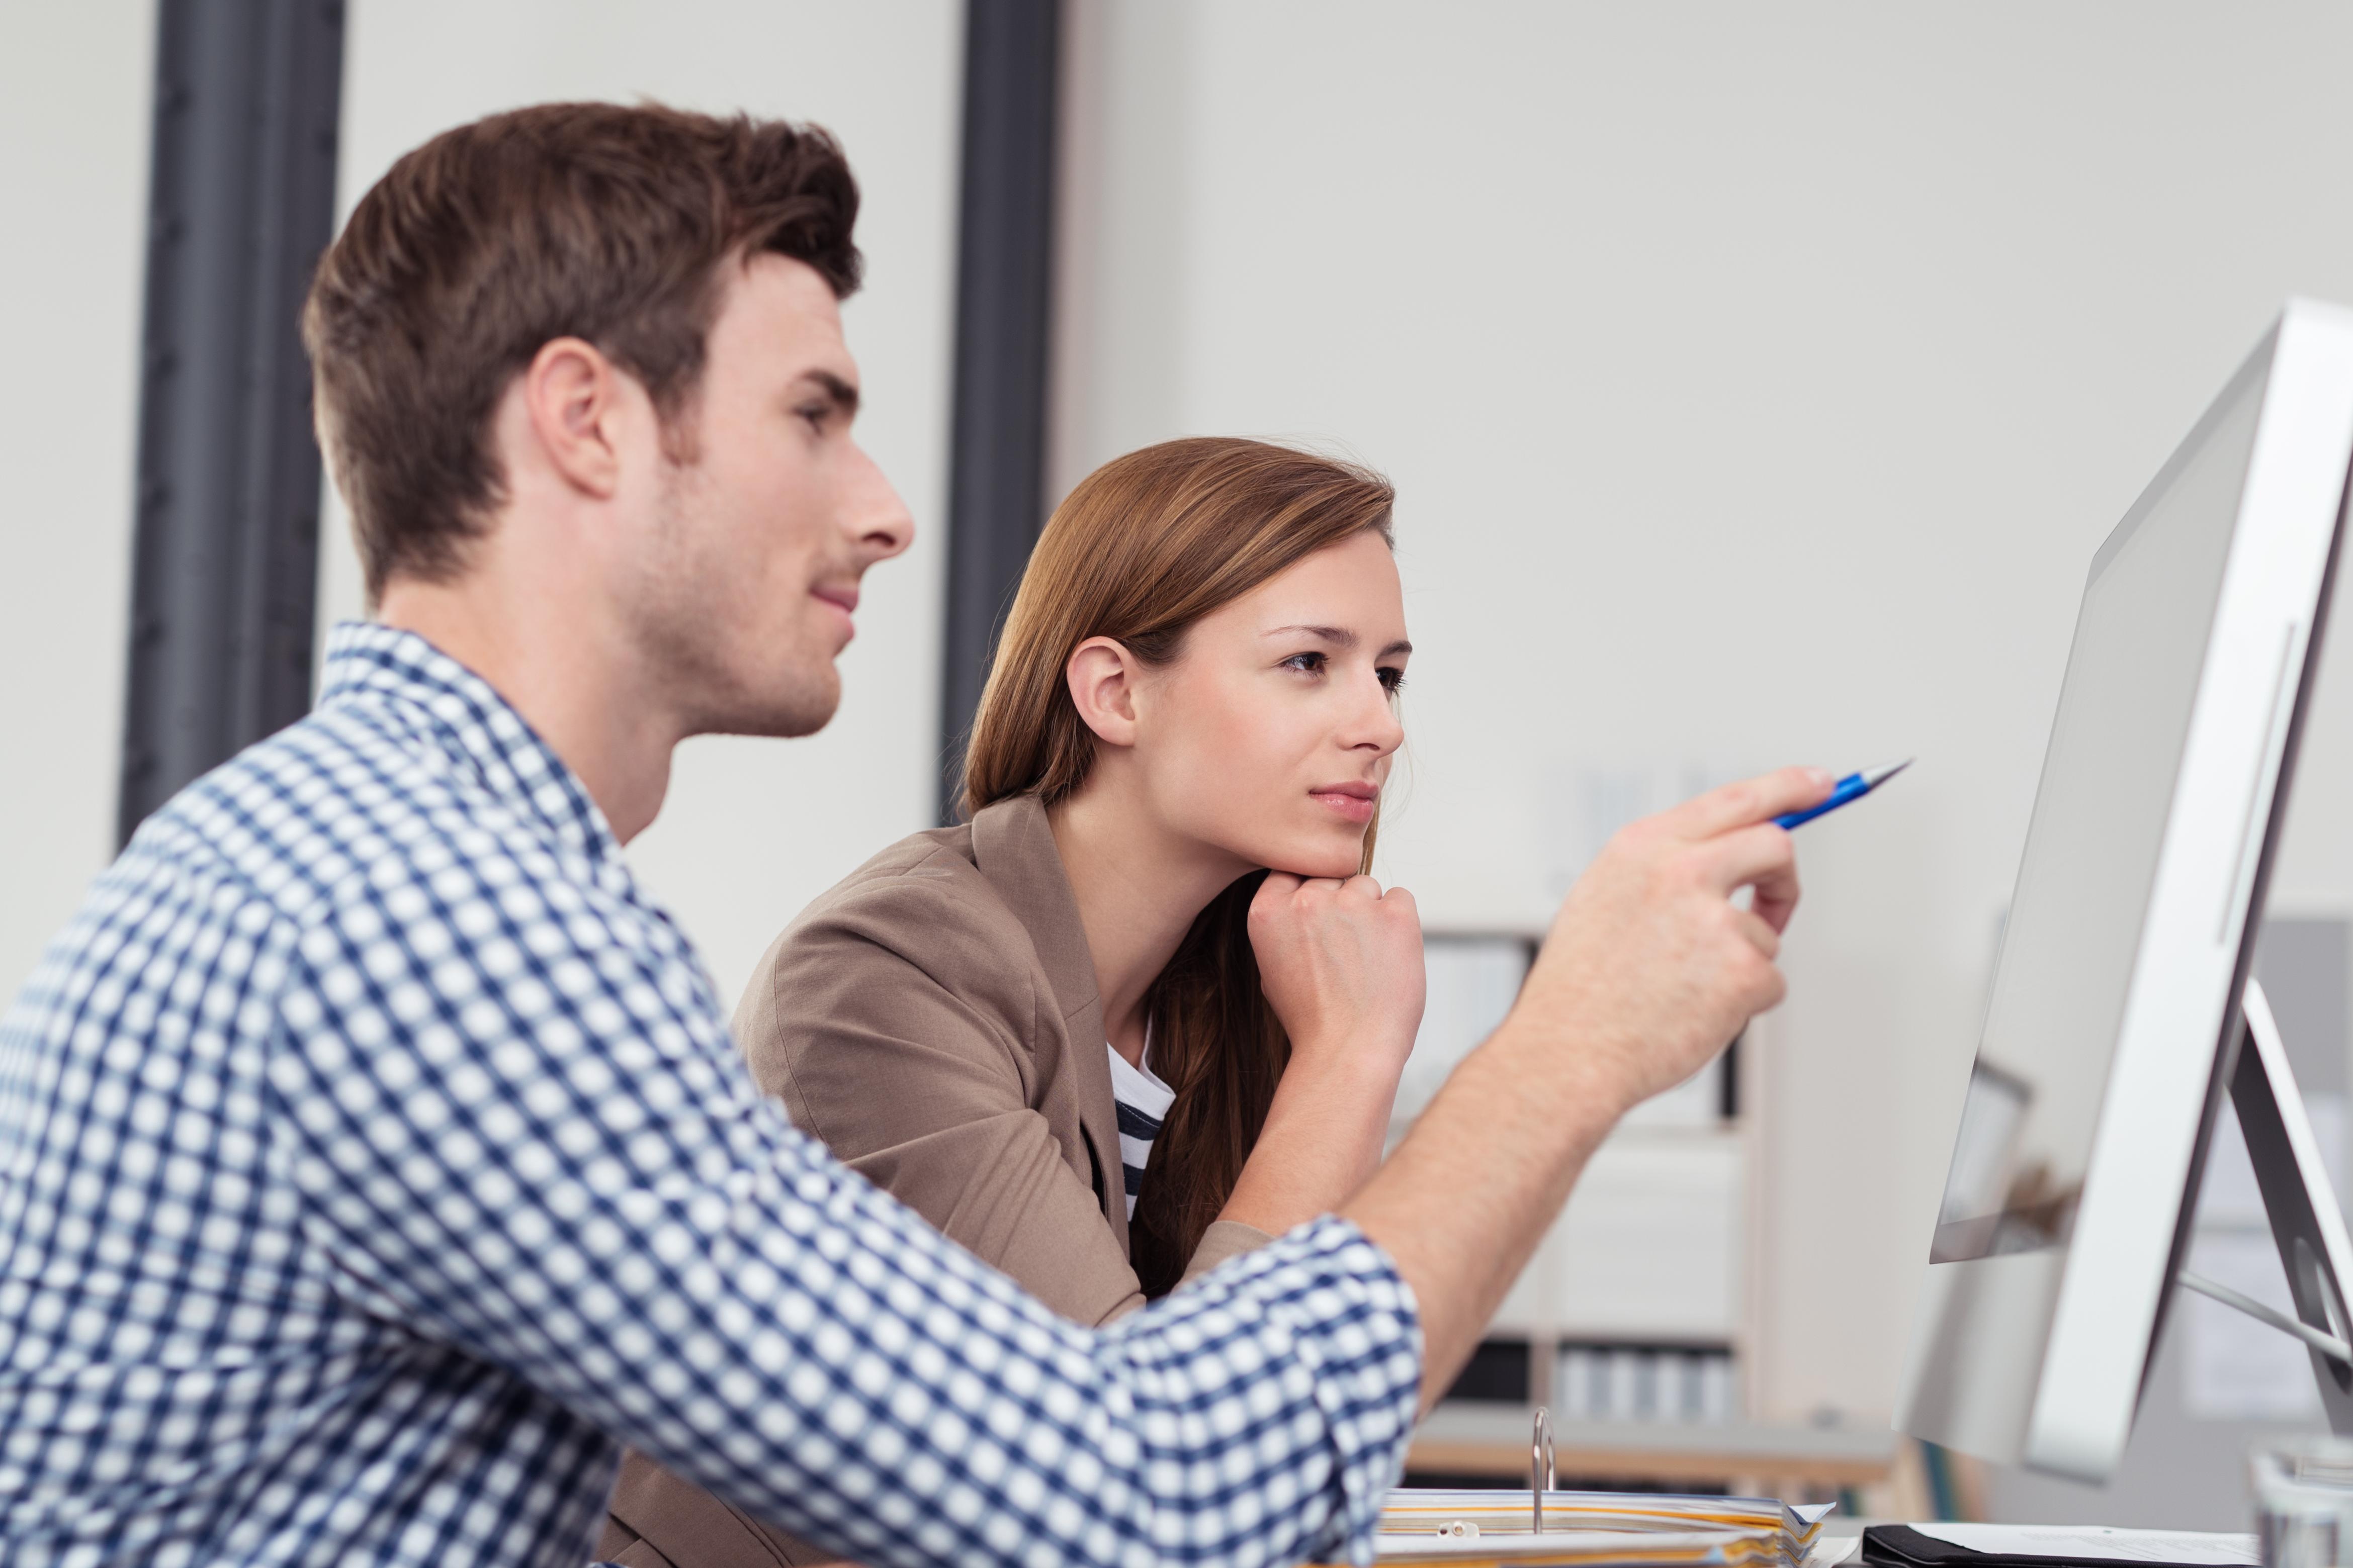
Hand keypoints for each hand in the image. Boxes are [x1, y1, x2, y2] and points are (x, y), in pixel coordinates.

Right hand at [1247, 872, 1425, 1073]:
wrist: (1348, 1052)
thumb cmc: (1311, 1020)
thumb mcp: (1271, 970)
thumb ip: (1284, 926)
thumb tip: (1306, 899)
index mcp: (1267, 911)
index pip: (1292, 872)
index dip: (1308, 894)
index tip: (1317, 922)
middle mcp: (1306, 899)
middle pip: (1331, 879)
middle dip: (1339, 906)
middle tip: (1345, 954)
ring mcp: (1351, 904)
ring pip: (1366, 886)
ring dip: (1370, 914)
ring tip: (1367, 961)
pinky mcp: (1394, 914)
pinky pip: (1400, 898)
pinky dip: (1399, 922)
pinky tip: (1389, 957)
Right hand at [1514, 766, 1831, 1114]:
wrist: (1566, 1051)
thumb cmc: (1580, 987)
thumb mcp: (1605, 896)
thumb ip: (1664, 866)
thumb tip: (1731, 854)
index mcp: (1643, 846)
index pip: (1735, 799)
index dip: (1788, 788)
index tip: (1821, 785)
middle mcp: (1680, 870)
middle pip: (1774, 845)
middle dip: (1784, 877)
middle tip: (1777, 902)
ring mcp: (1714, 920)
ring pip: (1764, 932)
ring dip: (1740, 962)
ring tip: (1682, 990)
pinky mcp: (1742, 971)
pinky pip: (1768, 981)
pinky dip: (1741, 1002)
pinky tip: (1693, 1013)